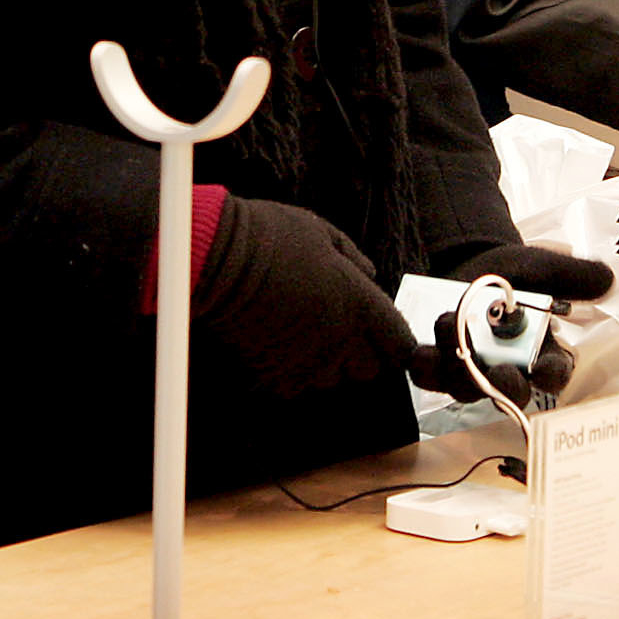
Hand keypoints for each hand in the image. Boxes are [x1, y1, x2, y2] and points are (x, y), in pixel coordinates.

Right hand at [193, 197, 415, 397]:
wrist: (218, 257)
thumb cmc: (270, 234)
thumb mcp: (321, 231)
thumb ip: (353, 258)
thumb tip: (370, 274)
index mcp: (359, 302)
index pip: (400, 346)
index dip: (394, 342)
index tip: (381, 333)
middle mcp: (340, 338)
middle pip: (369, 372)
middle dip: (361, 356)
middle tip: (340, 332)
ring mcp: (307, 360)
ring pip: (332, 382)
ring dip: (326, 366)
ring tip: (305, 338)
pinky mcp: (275, 372)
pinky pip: (297, 387)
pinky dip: (292, 374)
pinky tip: (279, 347)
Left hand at [411, 244, 612, 406]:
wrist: (469, 261)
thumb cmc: (512, 271)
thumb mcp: (541, 265)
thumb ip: (570, 275)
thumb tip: (605, 278)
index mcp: (540, 352)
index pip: (553, 373)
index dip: (551, 376)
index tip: (545, 370)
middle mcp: (507, 369)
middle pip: (509, 391)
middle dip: (504, 385)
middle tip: (500, 371)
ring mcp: (471, 369)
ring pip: (467, 386)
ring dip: (459, 365)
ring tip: (449, 325)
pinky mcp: (438, 363)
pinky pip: (430, 376)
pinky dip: (425, 367)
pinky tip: (420, 353)